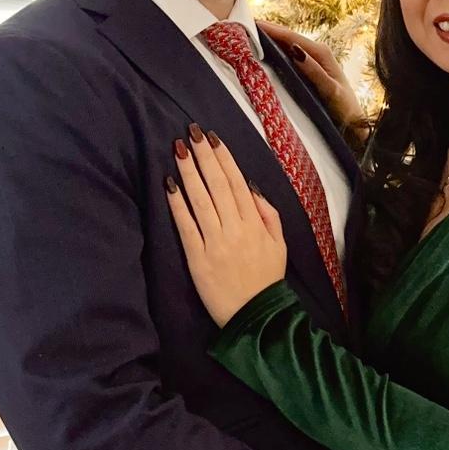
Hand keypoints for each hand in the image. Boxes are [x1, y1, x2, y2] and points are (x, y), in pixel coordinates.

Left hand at [166, 125, 286, 325]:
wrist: (255, 317)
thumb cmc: (266, 280)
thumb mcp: (279, 245)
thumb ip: (268, 215)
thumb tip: (250, 187)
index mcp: (255, 224)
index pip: (237, 183)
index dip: (224, 159)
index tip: (213, 139)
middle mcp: (235, 229)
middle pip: (217, 185)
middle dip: (203, 156)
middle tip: (192, 132)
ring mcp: (215, 243)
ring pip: (200, 200)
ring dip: (188, 172)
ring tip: (178, 149)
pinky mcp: (197, 258)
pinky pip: (186, 226)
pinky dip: (177, 204)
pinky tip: (169, 185)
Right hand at [258, 20, 371, 138]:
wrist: (354, 123)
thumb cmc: (344, 109)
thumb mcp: (330, 91)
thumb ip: (314, 72)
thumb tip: (295, 51)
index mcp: (321, 54)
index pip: (290, 37)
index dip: (271, 30)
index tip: (251, 23)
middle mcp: (317, 53)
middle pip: (287, 37)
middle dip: (266, 31)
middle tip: (242, 26)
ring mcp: (312, 61)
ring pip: (286, 45)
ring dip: (268, 39)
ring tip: (247, 34)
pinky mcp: (309, 69)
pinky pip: (288, 55)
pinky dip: (274, 50)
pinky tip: (263, 50)